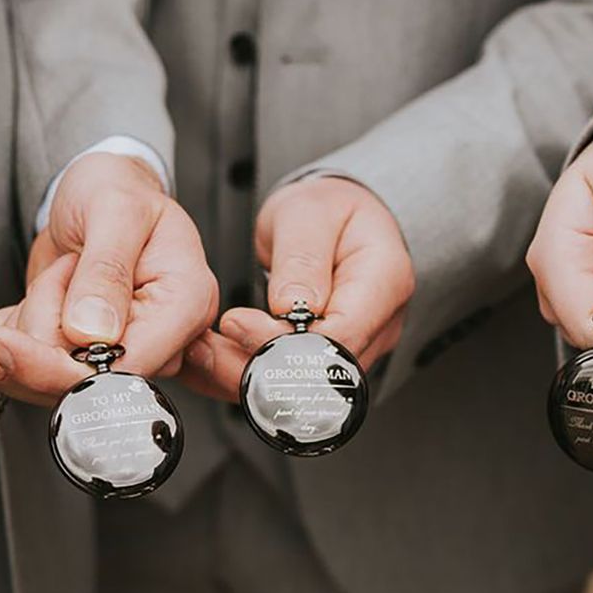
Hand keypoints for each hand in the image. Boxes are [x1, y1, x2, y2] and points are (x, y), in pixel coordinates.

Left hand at [0, 153, 218, 405]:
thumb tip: (93, 333)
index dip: (72, 367)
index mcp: (186, 302)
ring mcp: (127, 346)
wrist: (99, 190)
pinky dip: (18, 332)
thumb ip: (106, 269)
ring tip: (66, 271)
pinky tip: (44, 293)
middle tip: (66, 267)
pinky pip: (30, 369)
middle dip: (47, 330)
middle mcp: (162, 334)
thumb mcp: (115, 210)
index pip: (133, 366)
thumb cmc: (120, 190)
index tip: (19, 344)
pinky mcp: (91, 351)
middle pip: (88, 378)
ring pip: (52, 378)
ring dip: (34, 322)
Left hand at [181, 177, 414, 400]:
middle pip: (323, 369)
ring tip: (206, 350)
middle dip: (260, 364)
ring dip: (251, 372)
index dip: (286, 342)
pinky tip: (222, 355)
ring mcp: (362, 343)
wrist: (337, 218)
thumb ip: (301, 259)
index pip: (341, 335)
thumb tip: (290, 309)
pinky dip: (255, 370)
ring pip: (306, 383)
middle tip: (208, 344)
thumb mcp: (308, 214)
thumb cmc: (329, 209)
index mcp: (385, 281)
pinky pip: (296, 377)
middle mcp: (381, 322)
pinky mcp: (336, 356)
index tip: (237, 321)